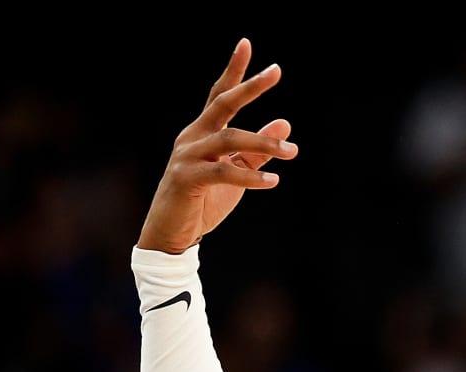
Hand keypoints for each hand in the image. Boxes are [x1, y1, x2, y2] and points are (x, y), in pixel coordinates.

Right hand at [137, 38, 297, 253]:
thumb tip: (284, 124)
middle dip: (250, 87)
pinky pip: (224, 172)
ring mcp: (187, 156)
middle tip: (276, 71)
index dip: (234, 71)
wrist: (173, 234)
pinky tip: (273, 181)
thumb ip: (257, 151)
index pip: (220, 96)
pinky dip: (251, 177)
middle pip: (223, 104)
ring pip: (230, 140)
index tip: (247, 44)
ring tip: (292, 153)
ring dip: (264, 145)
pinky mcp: (187, 179)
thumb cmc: (203, 202)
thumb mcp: (237, 174)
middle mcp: (193, 137)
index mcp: (203, 132)